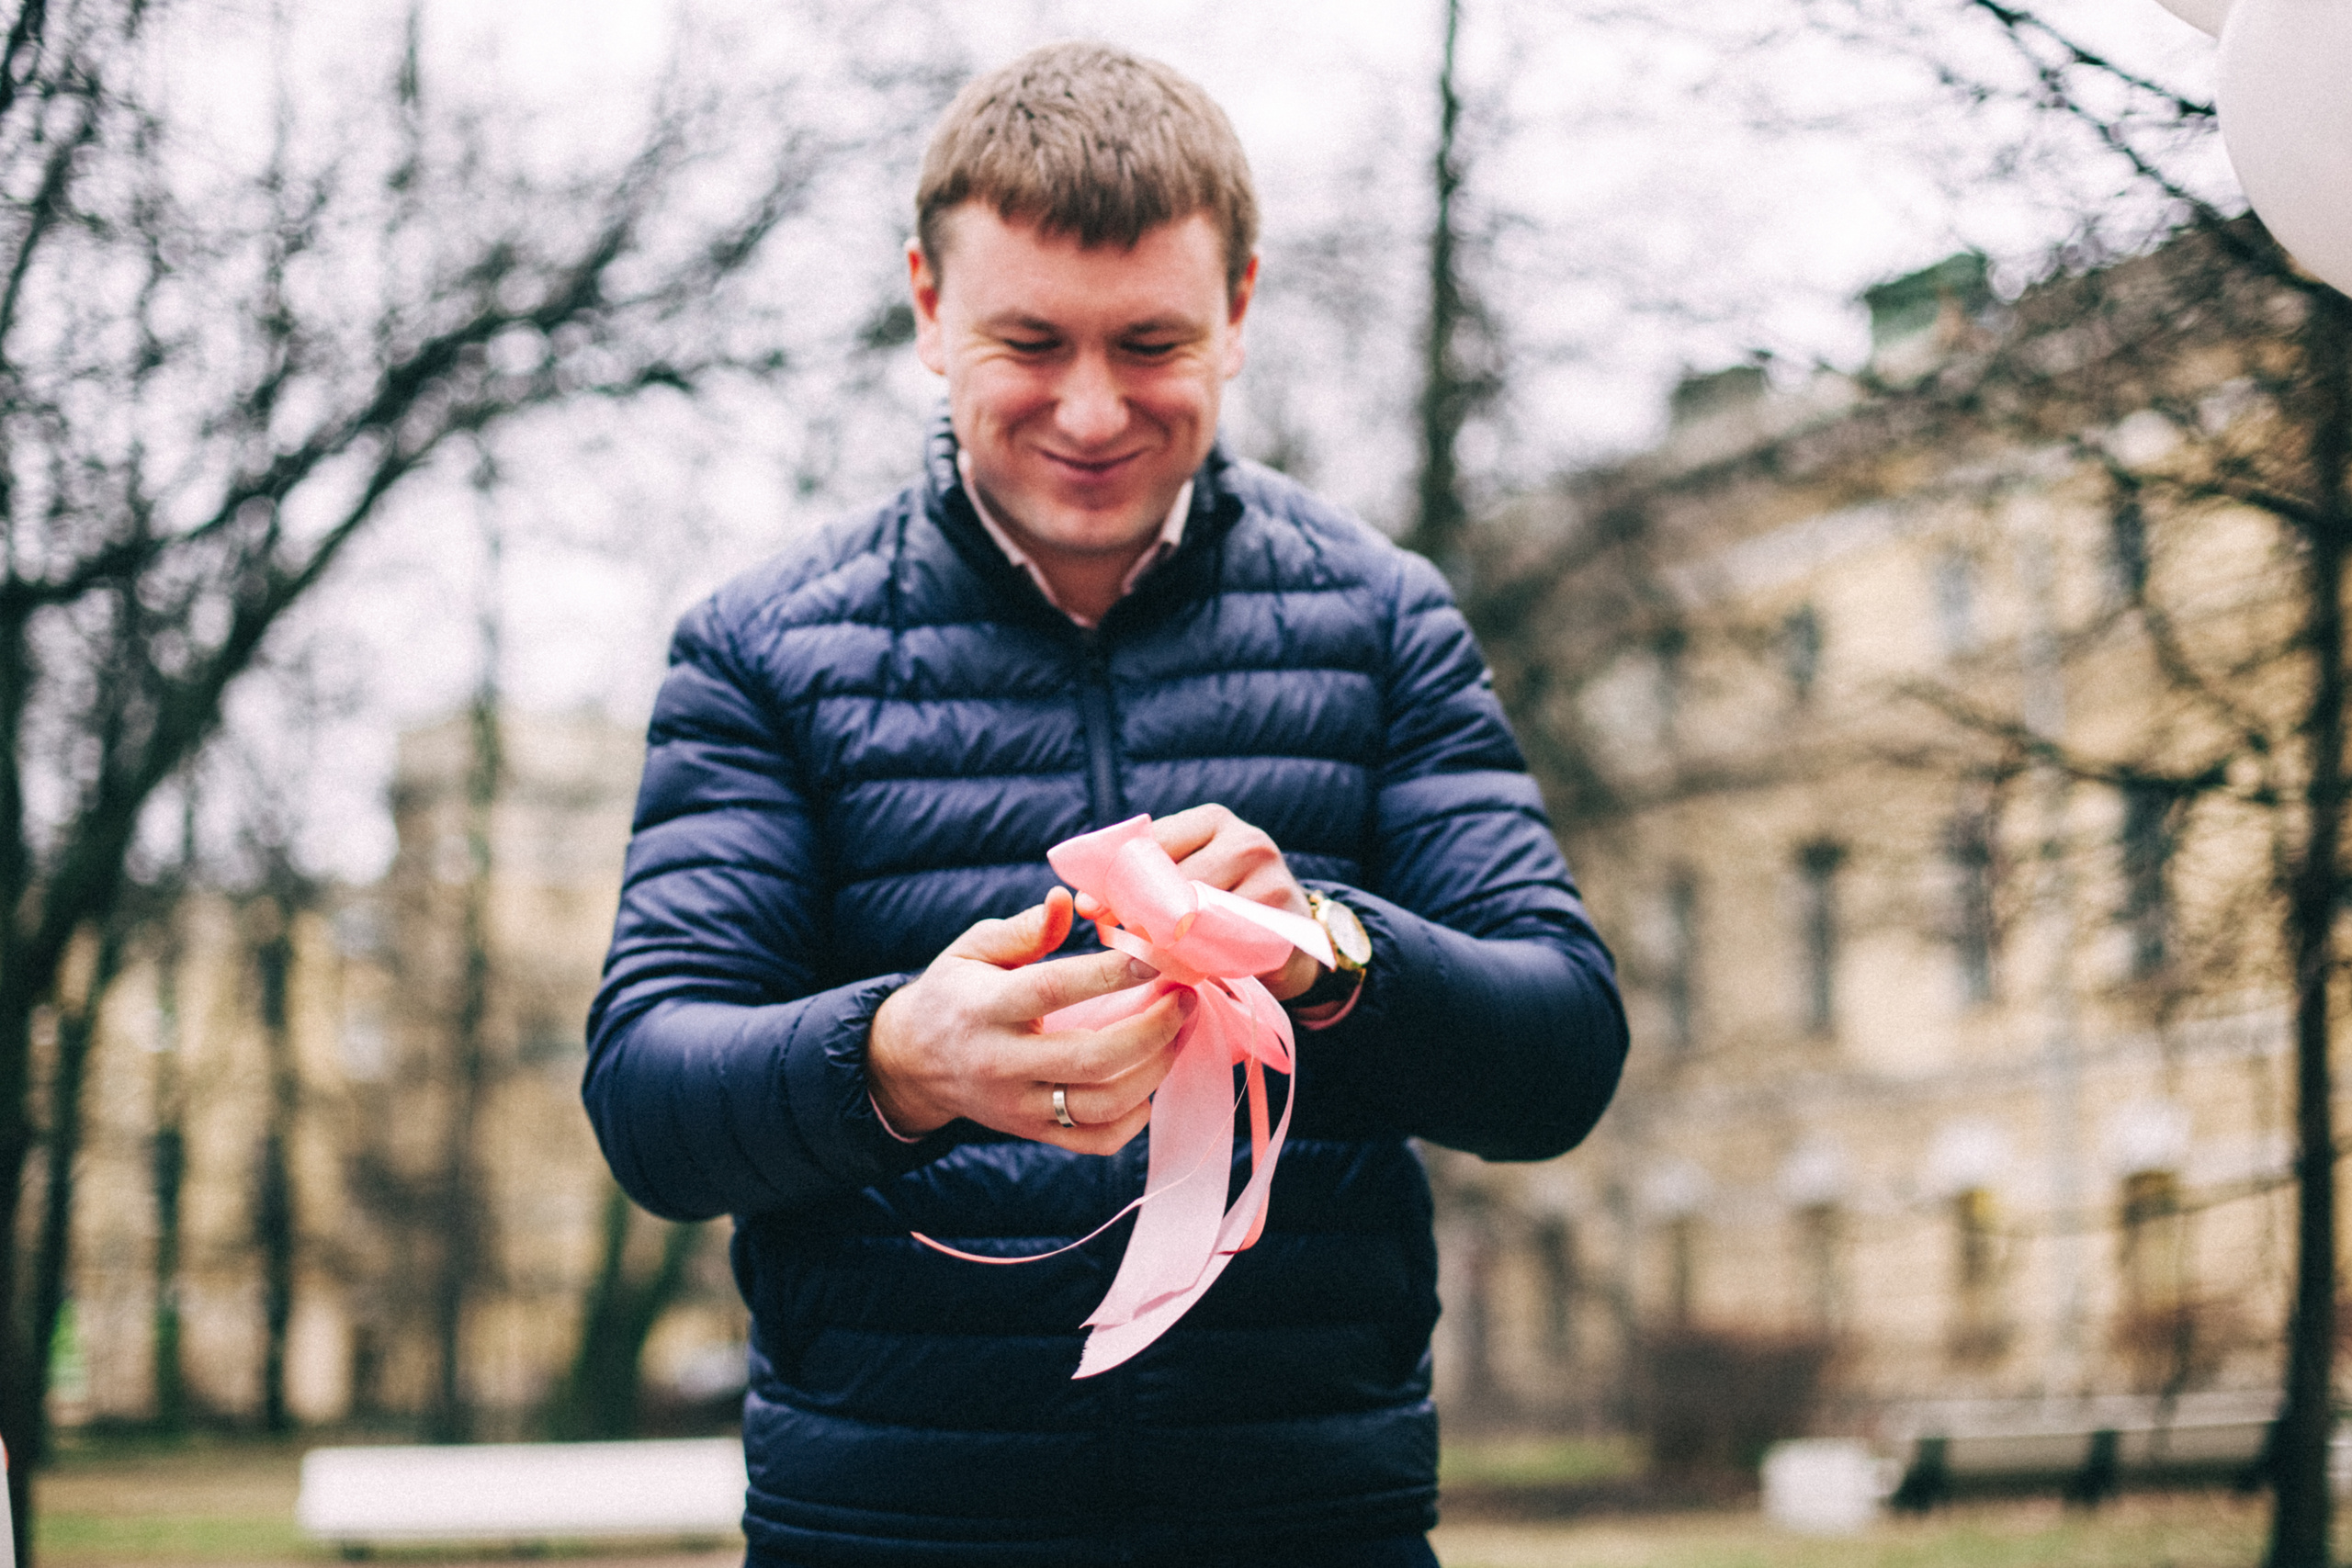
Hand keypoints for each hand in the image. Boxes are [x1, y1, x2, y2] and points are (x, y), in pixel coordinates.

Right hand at [867, 887, 1186, 1152]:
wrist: (913, 1063)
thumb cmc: (956, 993)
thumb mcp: (973, 949)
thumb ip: (1023, 929)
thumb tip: (1065, 901)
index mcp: (987, 1007)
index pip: (1052, 990)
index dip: (1108, 975)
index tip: (1153, 957)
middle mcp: (1003, 1062)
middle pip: (1091, 1057)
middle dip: (1152, 1029)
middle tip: (1185, 998)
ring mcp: (1019, 1105)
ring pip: (1101, 1104)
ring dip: (1154, 1071)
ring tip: (1178, 1033)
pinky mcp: (1032, 1132)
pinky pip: (1095, 1141)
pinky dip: (1133, 1118)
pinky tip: (1147, 1082)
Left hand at [1078, 804, 1322, 1001]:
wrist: (1290, 936)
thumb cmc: (1222, 902)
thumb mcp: (1186, 877)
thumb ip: (1142, 879)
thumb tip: (1082, 902)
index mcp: (1212, 821)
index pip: (1153, 843)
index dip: (1117, 878)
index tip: (1089, 909)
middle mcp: (1246, 840)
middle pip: (1175, 881)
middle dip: (1140, 914)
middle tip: (1119, 939)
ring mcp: (1270, 878)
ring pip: (1199, 916)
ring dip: (1167, 942)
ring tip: (1150, 956)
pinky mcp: (1283, 921)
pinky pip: (1227, 945)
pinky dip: (1200, 960)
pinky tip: (1187, 967)